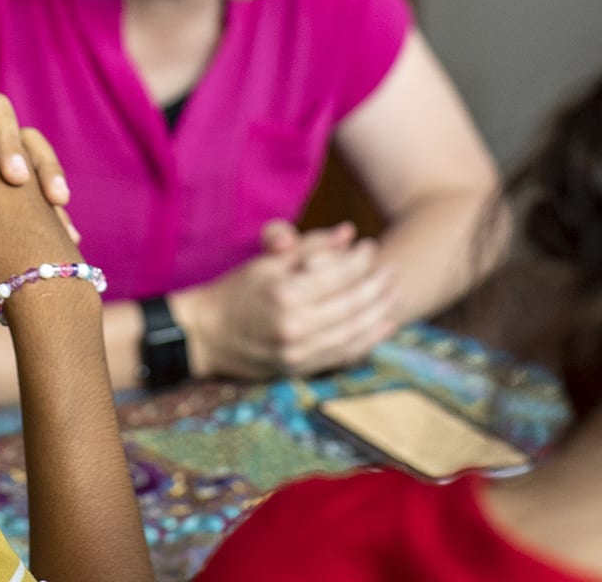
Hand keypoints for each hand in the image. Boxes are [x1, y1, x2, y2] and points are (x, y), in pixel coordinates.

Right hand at [172, 221, 400, 379]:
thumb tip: (348, 233)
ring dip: (379, 312)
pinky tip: (383, 325)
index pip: (337, 275)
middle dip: (377, 285)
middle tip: (392, 269)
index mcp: (284, 294)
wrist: (205, 335)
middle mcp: (294, 326)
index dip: (360, 260)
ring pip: (353, 331)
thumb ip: (310, 247)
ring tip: (395, 295)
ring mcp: (297, 351)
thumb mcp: (267, 262)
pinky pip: (343, 354)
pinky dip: (368, 339)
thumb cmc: (235, 291)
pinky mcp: (299, 368)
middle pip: (351, 304)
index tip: (371, 247)